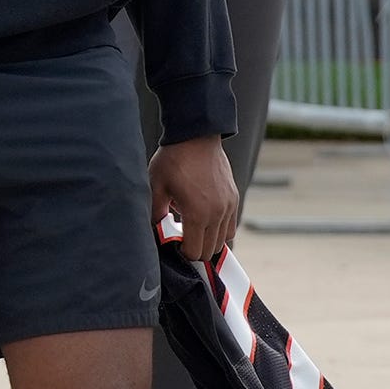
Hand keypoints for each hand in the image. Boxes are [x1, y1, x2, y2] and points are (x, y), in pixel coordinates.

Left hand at [150, 134, 239, 265]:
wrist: (196, 135)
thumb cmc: (173, 160)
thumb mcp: (156, 187)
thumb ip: (156, 213)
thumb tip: (155, 231)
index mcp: (197, 214)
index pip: (195, 252)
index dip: (183, 253)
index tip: (174, 244)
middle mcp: (217, 213)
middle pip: (211, 251)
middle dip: (195, 249)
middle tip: (181, 237)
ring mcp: (228, 206)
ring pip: (224, 240)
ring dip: (209, 239)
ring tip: (193, 226)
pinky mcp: (234, 198)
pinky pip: (231, 225)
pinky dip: (220, 228)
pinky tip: (204, 217)